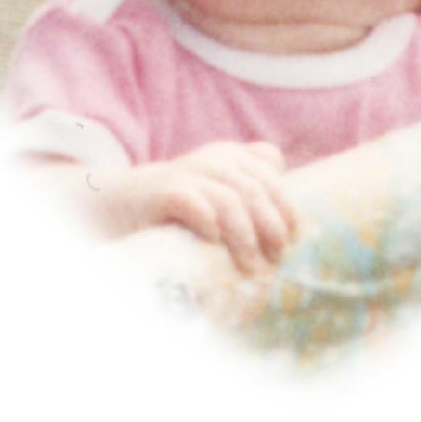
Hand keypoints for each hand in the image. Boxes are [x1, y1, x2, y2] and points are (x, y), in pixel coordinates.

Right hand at [130, 141, 297, 273]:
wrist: (126, 202)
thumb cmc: (186, 205)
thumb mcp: (223, 192)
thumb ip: (254, 196)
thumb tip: (294, 233)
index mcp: (234, 156)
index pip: (271, 168)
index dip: (286, 202)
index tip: (294, 236)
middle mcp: (215, 159)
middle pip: (255, 188)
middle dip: (271, 223)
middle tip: (278, 255)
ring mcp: (189, 172)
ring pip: (229, 199)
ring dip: (244, 234)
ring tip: (251, 265)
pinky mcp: (165, 191)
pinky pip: (191, 201)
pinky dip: (206, 219)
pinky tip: (213, 240)